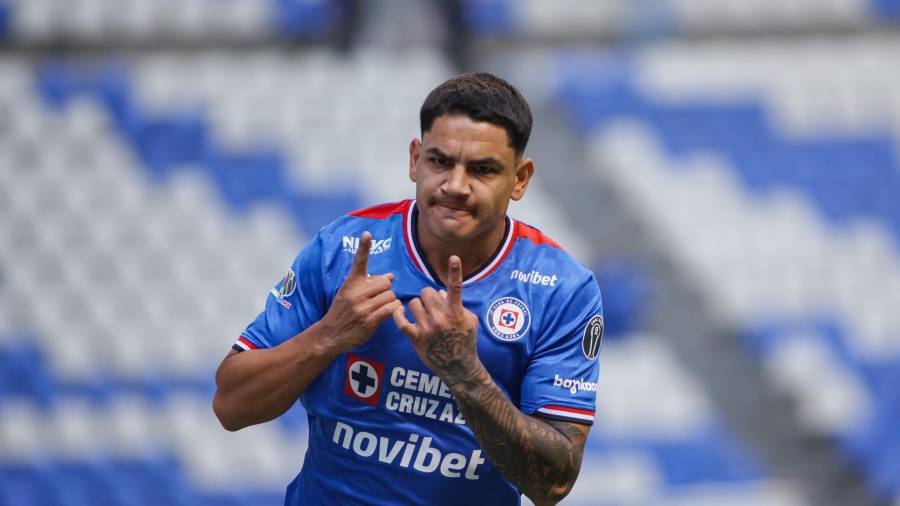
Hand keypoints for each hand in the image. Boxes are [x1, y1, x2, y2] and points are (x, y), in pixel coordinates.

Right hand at [320, 232, 400, 352]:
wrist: (329, 334)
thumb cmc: (343, 312)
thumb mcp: (350, 293)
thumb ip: (370, 283)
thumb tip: (391, 276)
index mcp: (351, 283)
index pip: (359, 262)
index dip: (363, 247)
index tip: (367, 233)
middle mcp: (355, 293)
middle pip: (385, 283)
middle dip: (386, 290)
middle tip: (379, 297)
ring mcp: (362, 308)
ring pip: (391, 296)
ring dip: (391, 301)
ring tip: (381, 307)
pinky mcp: (369, 321)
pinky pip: (391, 309)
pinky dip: (393, 310)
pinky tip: (388, 313)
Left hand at [393, 255, 481, 385]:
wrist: (459, 367)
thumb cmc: (466, 341)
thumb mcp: (469, 321)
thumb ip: (457, 304)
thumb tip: (439, 292)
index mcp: (456, 312)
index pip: (456, 288)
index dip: (455, 271)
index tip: (454, 257)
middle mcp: (441, 318)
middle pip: (426, 292)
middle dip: (428, 296)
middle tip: (431, 305)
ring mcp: (427, 328)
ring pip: (413, 303)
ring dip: (416, 306)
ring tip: (421, 314)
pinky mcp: (416, 338)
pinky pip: (401, 322)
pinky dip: (398, 315)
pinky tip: (398, 312)